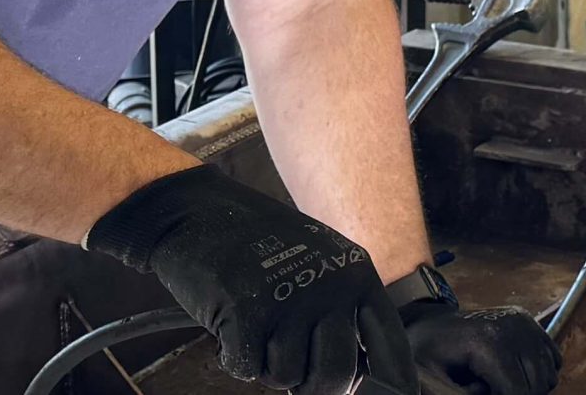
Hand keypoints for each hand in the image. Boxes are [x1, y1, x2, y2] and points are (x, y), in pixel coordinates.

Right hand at [88, 165, 415, 393]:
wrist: (195, 209)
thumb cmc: (255, 240)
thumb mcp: (316, 260)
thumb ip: (339, 309)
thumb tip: (352, 376)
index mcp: (355, 274)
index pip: (390, 347)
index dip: (388, 384)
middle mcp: (330, 287)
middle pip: (337, 375)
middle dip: (313, 385)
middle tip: (292, 370)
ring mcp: (288, 300)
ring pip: (288, 376)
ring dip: (266, 364)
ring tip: (254, 329)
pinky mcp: (246, 313)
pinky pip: (248, 370)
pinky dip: (233, 358)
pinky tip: (229, 328)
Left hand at [395, 299, 558, 394]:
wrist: (428, 323)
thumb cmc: (426, 355)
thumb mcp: (431, 381)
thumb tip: (489, 394)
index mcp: (488, 341)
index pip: (517, 391)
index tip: (484, 394)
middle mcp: (512, 327)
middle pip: (536, 385)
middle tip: (488, 390)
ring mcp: (523, 321)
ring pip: (548, 376)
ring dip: (528, 388)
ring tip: (499, 385)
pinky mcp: (529, 321)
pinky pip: (553, 361)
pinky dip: (539, 374)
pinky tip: (514, 374)